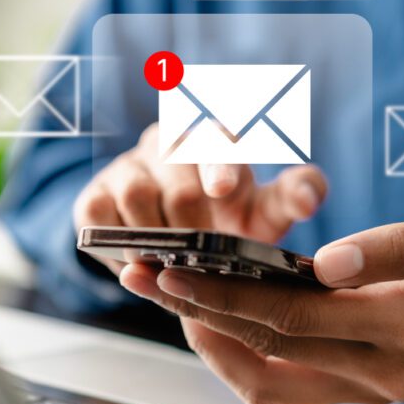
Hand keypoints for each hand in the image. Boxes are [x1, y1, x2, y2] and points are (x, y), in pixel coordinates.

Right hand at [73, 123, 326, 274]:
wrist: (181, 241)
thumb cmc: (232, 218)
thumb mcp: (268, 210)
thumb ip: (296, 195)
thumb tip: (309, 199)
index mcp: (215, 138)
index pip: (218, 141)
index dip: (221, 166)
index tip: (223, 192)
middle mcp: (168, 142)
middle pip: (180, 184)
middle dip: (196, 230)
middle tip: (206, 258)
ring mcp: (128, 166)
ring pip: (137, 196)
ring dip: (160, 239)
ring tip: (176, 265)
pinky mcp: (94, 193)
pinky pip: (99, 214)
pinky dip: (120, 243)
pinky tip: (140, 261)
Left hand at [119, 197, 403, 403]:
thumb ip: (398, 246)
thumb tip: (332, 263)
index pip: (296, 314)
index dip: (229, 292)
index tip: (177, 268)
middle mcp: (386, 371)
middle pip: (272, 344)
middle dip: (203, 310)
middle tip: (149, 277)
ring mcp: (374, 387)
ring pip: (273, 375)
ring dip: (214, 338)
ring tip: (170, 301)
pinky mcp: (366, 388)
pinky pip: (291, 390)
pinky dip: (246, 362)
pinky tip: (216, 329)